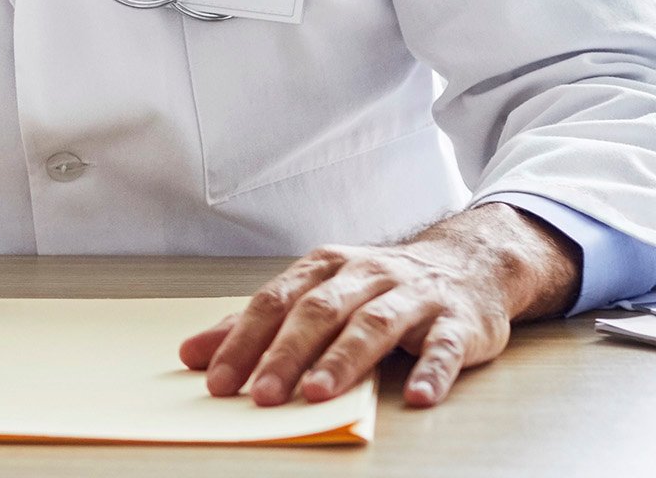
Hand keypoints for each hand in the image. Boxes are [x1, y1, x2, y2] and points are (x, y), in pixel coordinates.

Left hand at [179, 204, 580, 409]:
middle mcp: (366, 274)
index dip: (243, 341)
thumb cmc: (376, 286)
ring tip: (316, 394)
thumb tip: (193, 354)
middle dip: (286, 354)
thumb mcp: (317, 292)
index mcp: (324, 267)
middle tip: (261, 395)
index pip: (274, 302)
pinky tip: (416, 397)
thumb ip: (259, 323)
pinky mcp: (457, 322)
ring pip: (373, 325)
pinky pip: (443, 347)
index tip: (216, 379)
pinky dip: (430, 371)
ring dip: (343, 360)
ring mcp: (413, 296)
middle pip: (318, 312)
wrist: (466, 264)